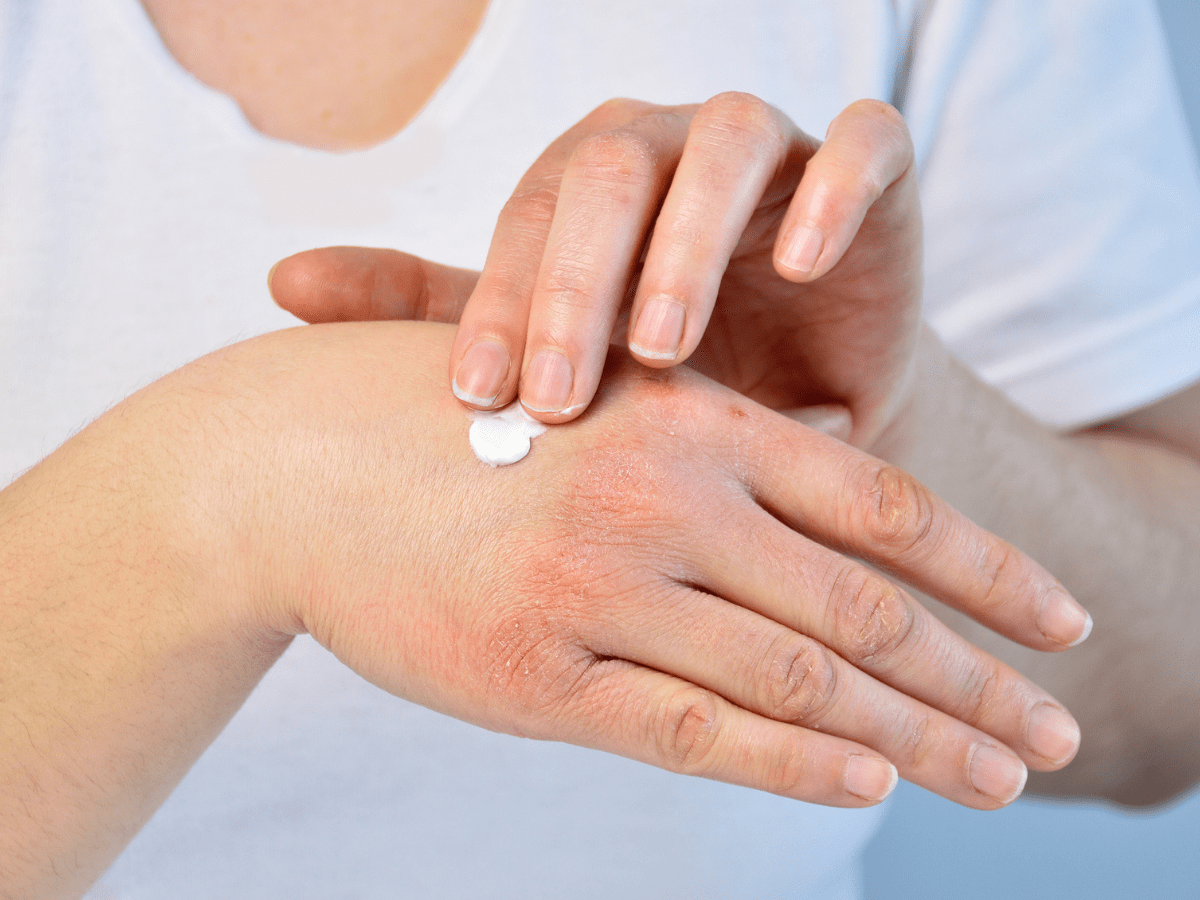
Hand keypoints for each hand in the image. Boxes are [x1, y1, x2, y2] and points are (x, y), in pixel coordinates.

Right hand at [204, 322, 1085, 807]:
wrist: (295, 460)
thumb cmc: (459, 418)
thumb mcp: (598, 389)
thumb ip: (721, 428)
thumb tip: (841, 450)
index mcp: (690, 418)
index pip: (882, 502)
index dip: (984, 569)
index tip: (1060, 622)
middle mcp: (663, 496)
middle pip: (862, 606)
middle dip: (976, 677)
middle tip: (1058, 731)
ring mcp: (601, 586)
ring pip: (795, 680)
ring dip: (911, 739)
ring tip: (997, 777)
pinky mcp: (536, 672)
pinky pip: (691, 726)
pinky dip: (789, 761)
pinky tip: (862, 784)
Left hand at [270, 93, 920, 446]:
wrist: (807, 407)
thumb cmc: (671, 382)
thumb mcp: (553, 350)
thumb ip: (436, 309)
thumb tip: (281, 285)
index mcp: (588, 187)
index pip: (529, 222)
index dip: (501, 305)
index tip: (479, 402)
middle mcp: (669, 153)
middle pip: (609, 169)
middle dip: (577, 280)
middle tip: (558, 394)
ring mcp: (773, 156)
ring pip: (724, 143)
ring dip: (685, 241)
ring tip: (662, 347)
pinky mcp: (873, 177)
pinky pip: (865, 146)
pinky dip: (833, 192)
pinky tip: (799, 265)